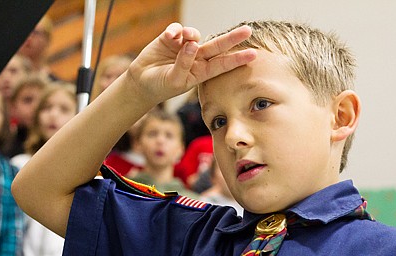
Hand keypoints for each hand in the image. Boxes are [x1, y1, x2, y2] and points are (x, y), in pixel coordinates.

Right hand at [126, 23, 256, 105]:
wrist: (142, 82)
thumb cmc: (162, 86)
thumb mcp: (175, 81)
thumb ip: (184, 64)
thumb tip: (192, 43)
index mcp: (202, 71)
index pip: (223, 64)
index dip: (237, 59)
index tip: (253, 55)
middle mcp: (196, 57)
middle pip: (217, 46)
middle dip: (232, 38)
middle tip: (247, 30)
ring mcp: (184, 46)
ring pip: (194, 34)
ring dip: (191, 34)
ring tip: (184, 39)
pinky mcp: (171, 38)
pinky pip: (177, 29)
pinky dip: (175, 31)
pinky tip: (170, 37)